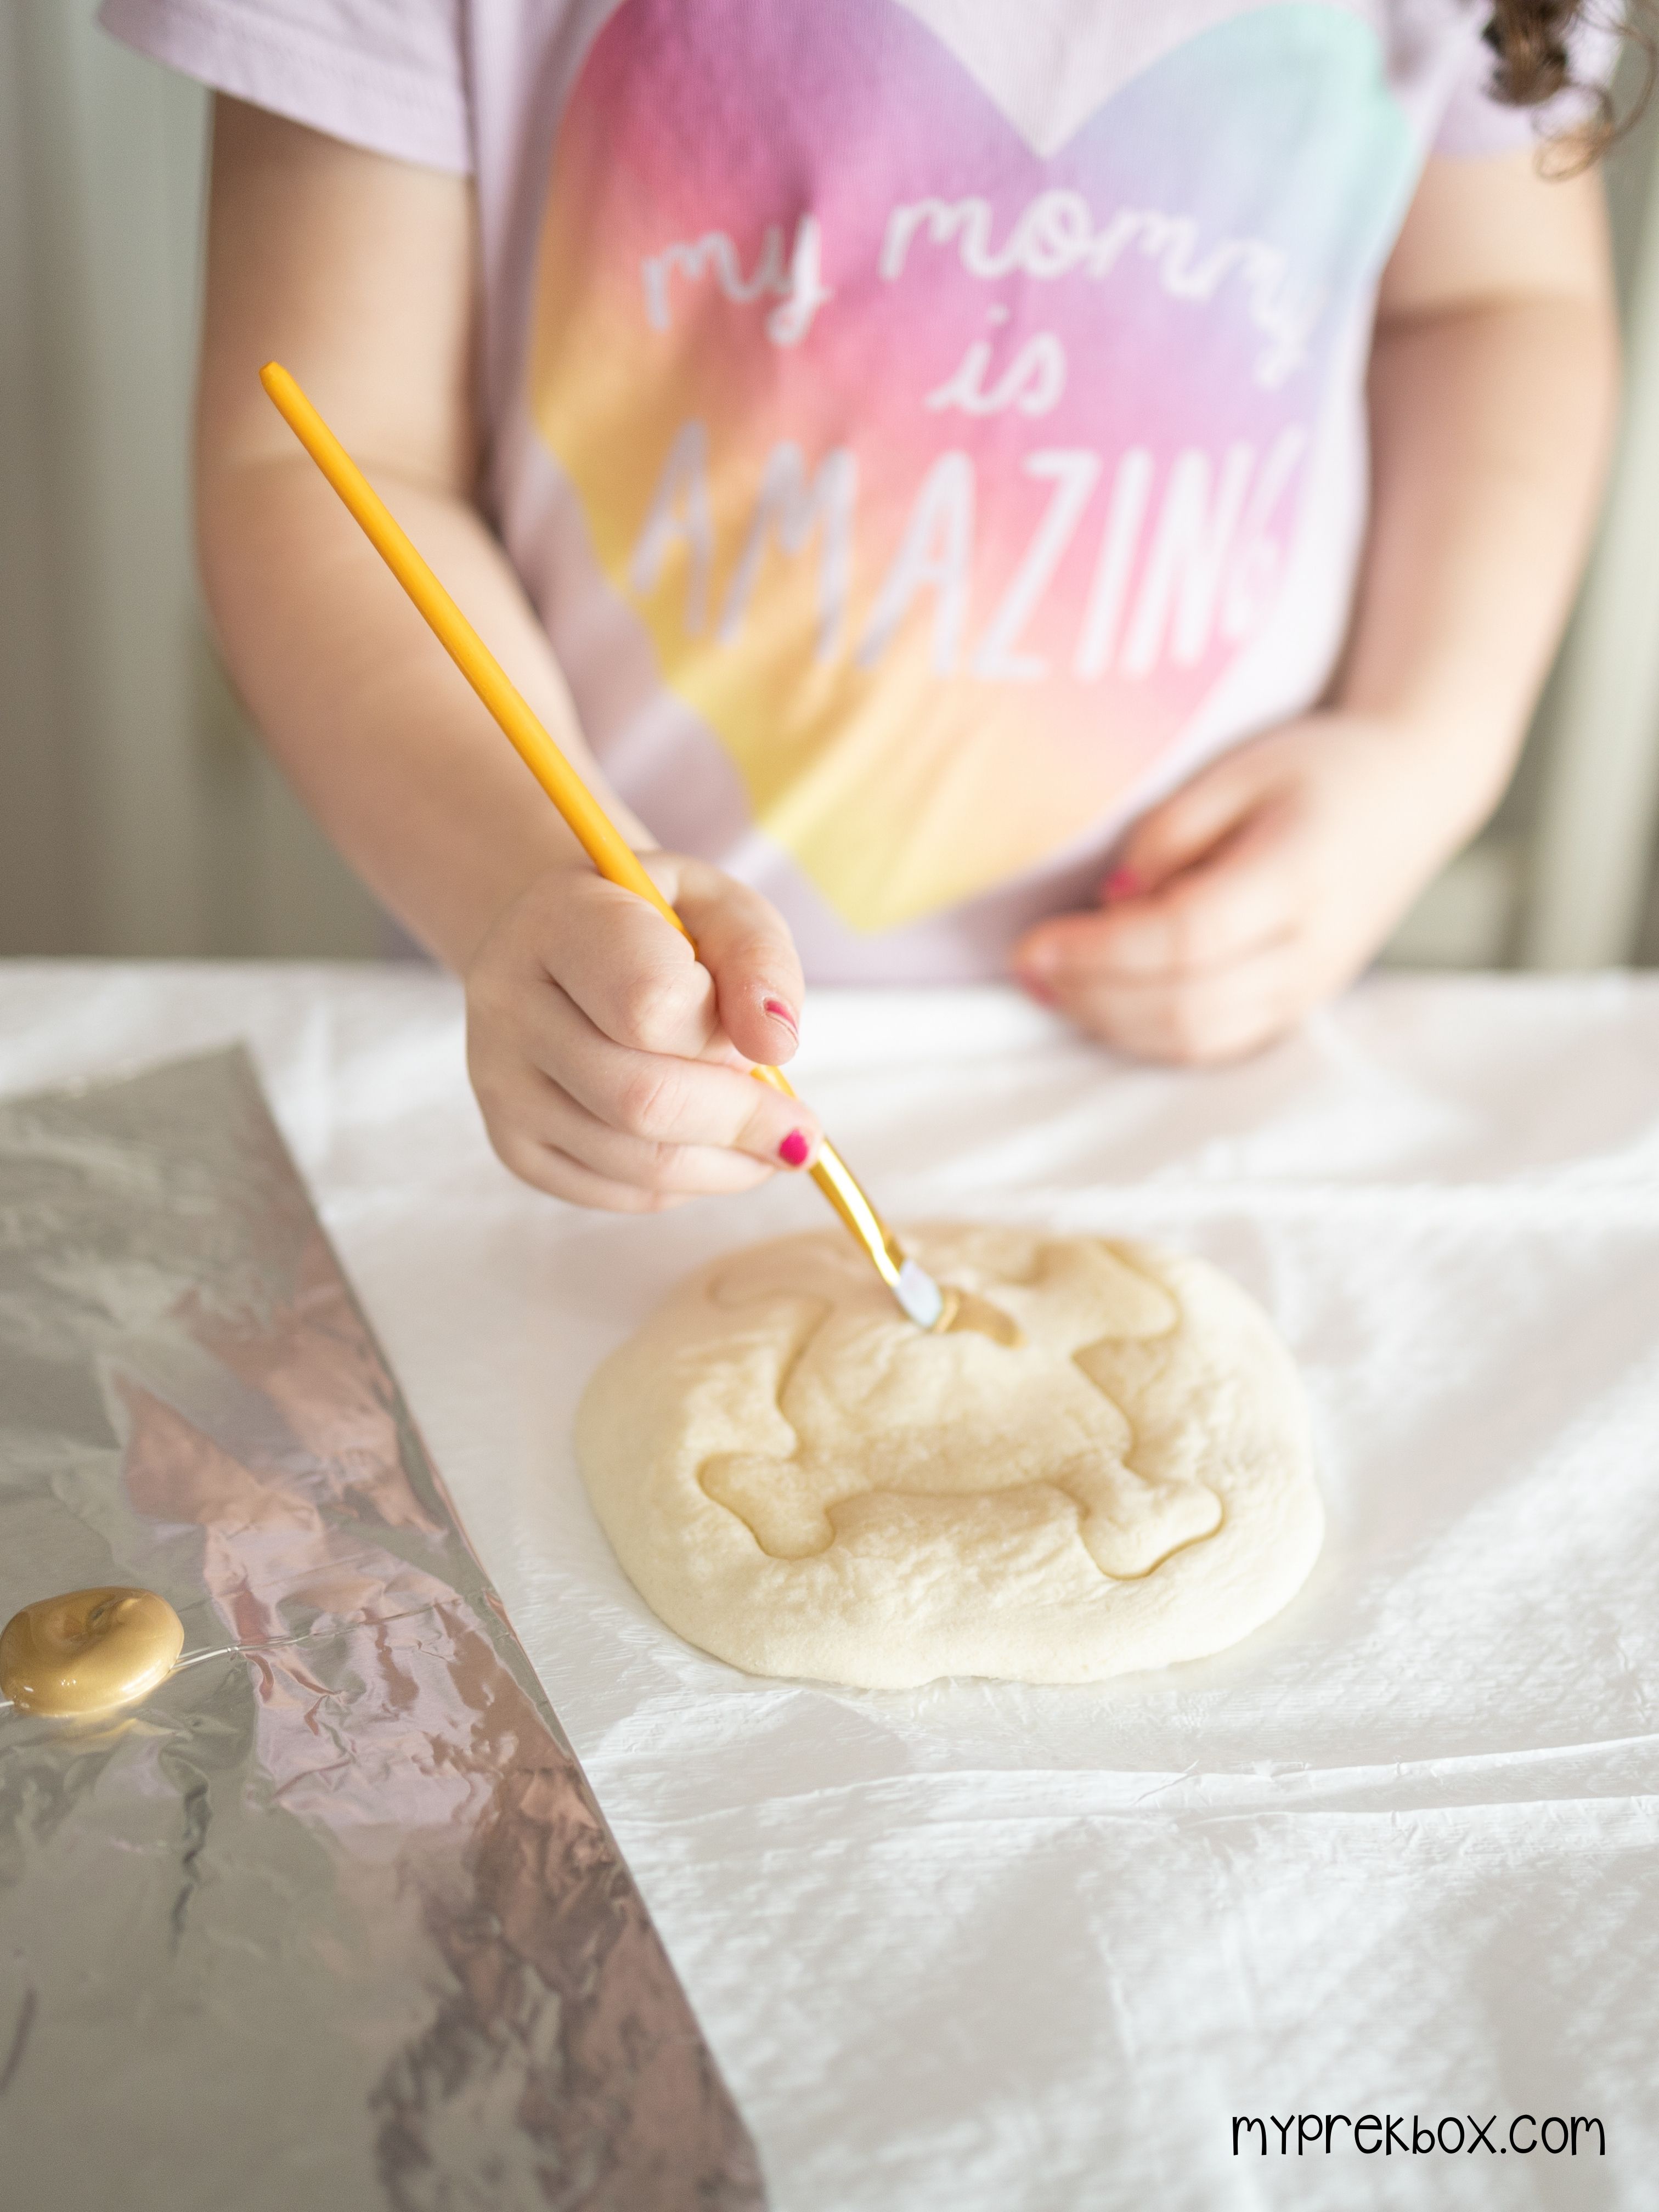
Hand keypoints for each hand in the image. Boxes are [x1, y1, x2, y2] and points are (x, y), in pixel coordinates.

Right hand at [465, 852, 817, 1209]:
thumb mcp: (722, 909)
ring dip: (727, 1163)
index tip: (771, 1042)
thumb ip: (759, 960)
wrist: (563, 949)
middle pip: (641, 1098)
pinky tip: (712, 1148)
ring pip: (635, 1160)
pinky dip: (688, 1183)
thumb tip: (776, 1046)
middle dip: (743, 1122)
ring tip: (769, 1140)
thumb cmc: (658, 926)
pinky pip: (619, 1193)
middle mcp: (507, 1003)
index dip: (725, 1032)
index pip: (648, 1003)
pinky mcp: (514, 1146)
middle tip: (801, 1130)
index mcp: (556, 920)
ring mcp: (500, 1084)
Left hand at [1012, 713, 1475, 1063]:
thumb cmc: (1322, 769)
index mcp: (1300, 876)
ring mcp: (1311, 989)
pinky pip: (1216, 1046)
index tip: (1032, 941)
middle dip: (1091, 995)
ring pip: (1198, 1039)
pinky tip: (1102, 1005)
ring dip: (1111, 1024)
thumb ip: (1169, 833)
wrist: (1414, 791)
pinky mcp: (1299, 1007)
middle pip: (1185, 1005)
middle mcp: (1311, 949)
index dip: (1098, 951)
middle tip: (1027, 969)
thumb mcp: (1241, 768)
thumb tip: (1111, 903)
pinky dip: (1149, 1037)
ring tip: (1052, 989)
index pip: (1186, 939)